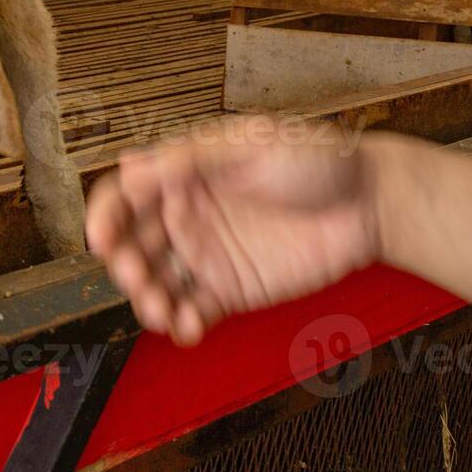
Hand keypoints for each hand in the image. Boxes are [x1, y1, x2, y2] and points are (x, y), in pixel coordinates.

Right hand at [85, 117, 388, 345]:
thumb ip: (191, 160)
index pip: (123, 196)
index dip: (103, 216)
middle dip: (124, 266)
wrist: (371, 201)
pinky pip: (192, 310)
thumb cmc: (315, 157)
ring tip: (163, 312)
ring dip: (147, 300)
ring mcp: (206, 255)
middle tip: (137, 278)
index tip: (101, 239)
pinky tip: (189, 327)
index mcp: (181, 175)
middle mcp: (185, 217)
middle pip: (131, 246)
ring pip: (155, 283)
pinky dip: (182, 323)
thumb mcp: (251, 144)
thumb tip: (130, 166)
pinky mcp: (230, 288)